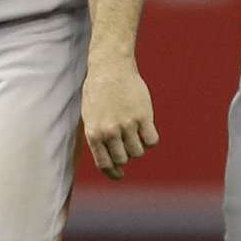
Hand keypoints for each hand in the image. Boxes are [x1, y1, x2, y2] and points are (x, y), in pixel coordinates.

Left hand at [81, 60, 158, 179]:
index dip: (114, 172)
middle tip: (127, 142)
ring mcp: (127, 125)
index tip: (120, 174)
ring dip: (138, 146)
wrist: (110, 67)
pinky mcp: (143, 116)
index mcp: (94, 134)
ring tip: (135, 131)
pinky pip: (152, 140)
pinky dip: (150, 139)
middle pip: (123, 159)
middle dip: (126, 154)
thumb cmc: (98, 90)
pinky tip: (146, 128)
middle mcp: (110, 132)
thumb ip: (97, 137)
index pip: (105, 164)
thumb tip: (109, 160)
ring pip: (138, 151)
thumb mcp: (89, 116)